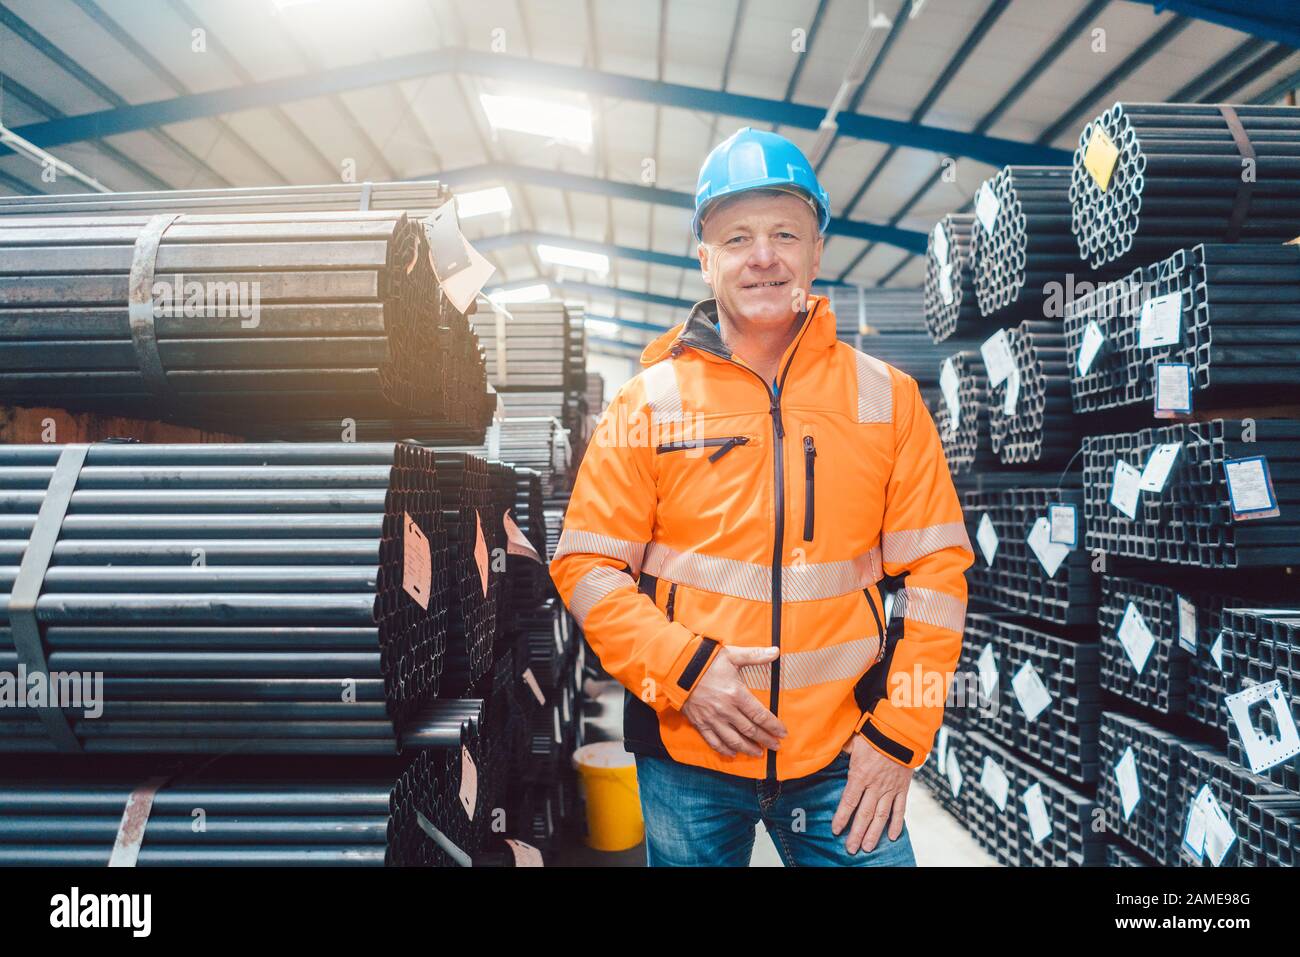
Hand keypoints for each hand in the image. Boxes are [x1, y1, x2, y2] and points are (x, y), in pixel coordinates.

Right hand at [680, 645, 787, 757]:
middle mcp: (726, 710)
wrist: (678, 668)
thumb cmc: (706, 661)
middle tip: (776, 747)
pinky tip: (733, 753)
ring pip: (733, 740)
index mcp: (736, 694)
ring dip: (748, 748)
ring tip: (758, 754)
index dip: (773, 726)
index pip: (760, 715)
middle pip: (750, 730)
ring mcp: (712, 719)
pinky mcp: (700, 723)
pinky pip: (713, 741)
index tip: (782, 733)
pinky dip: (724, 749)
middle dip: (765, 740)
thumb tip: (776, 651)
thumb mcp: (732, 655)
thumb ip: (755, 655)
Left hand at [831, 732, 912, 853]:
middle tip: (851, 848)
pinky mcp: (903, 788)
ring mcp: (890, 789)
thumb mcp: (853, 742)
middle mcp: (874, 786)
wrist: (900, 731)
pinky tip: (893, 837)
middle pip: (864, 814)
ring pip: (881, 816)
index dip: (841, 818)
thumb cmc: (874, 734)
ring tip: (868, 847)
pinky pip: (900, 809)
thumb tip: (828, 751)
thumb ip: (843, 752)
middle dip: (857, 833)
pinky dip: (897, 823)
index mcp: (860, 775)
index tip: (836, 830)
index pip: (848, 802)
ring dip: (874, 833)